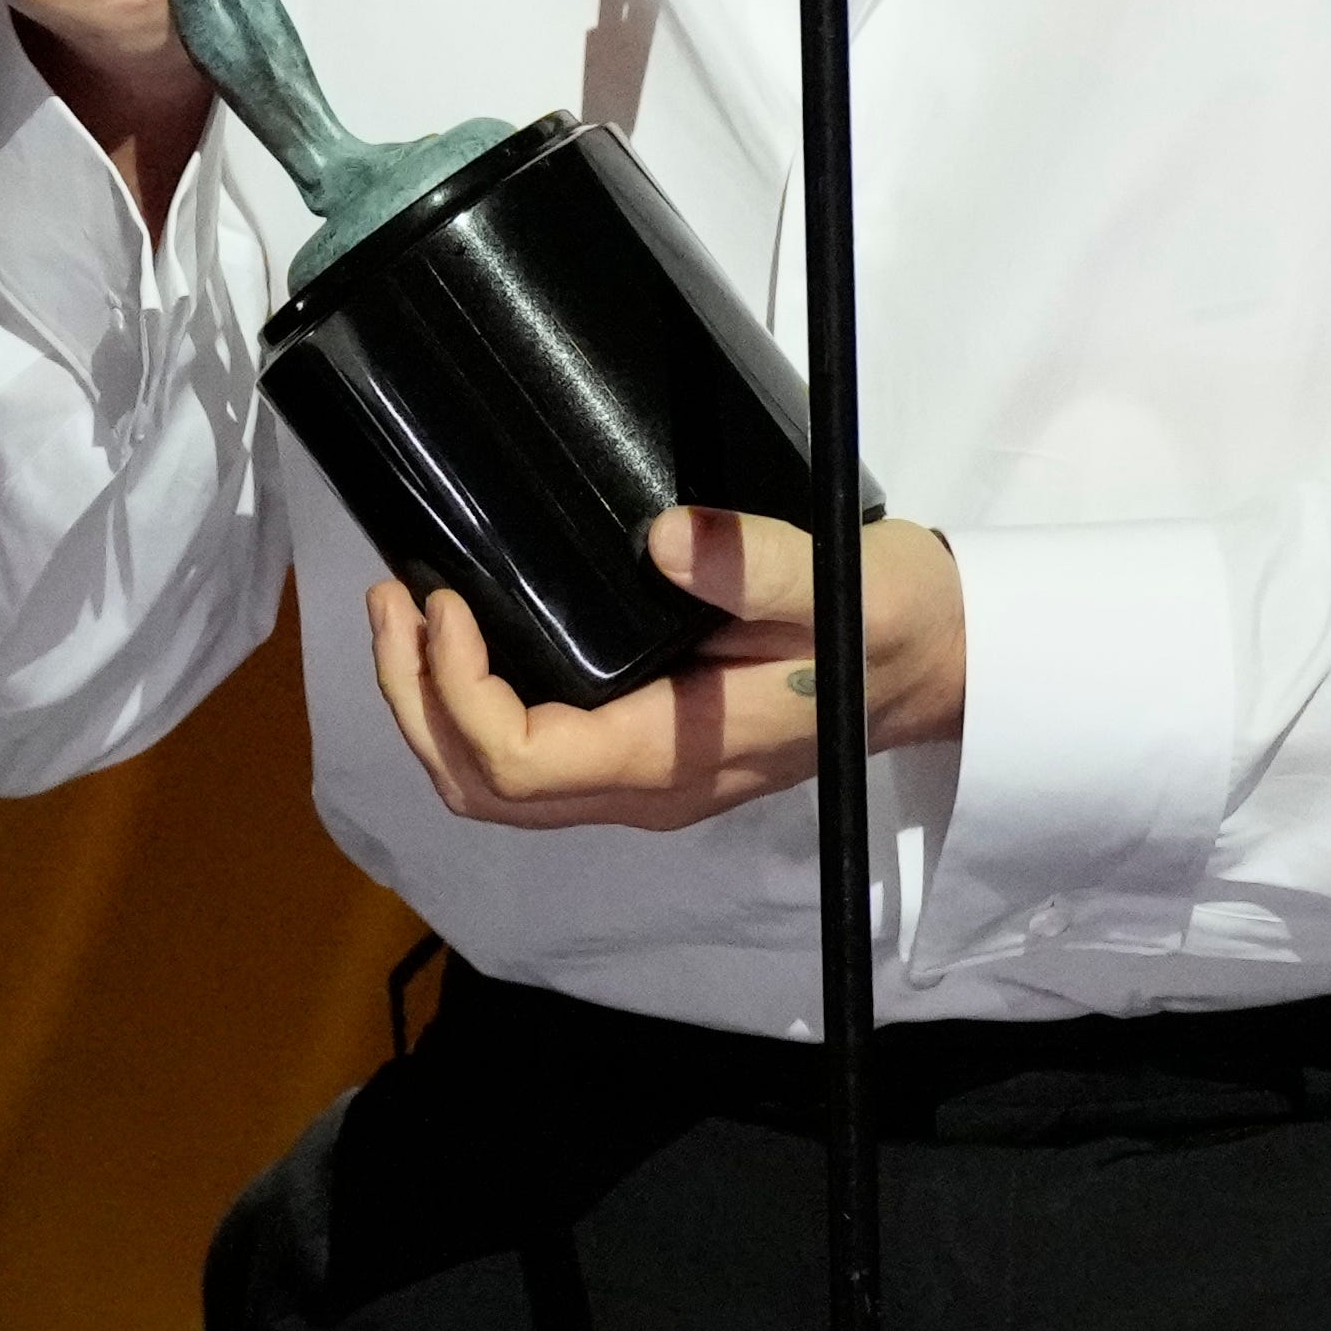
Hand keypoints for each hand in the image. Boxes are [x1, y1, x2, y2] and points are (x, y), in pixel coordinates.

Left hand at [366, 508, 965, 830]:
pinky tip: (467, 638)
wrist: (938, 665)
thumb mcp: (838, 582)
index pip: (520, 762)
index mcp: (675, 756)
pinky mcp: (644, 754)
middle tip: (392, 601)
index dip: (457, 691)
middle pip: (485, 789)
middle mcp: (644, 789)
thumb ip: (759, 566)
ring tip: (405, 612)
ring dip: (433, 707)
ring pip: (498, 788)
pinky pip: (530, 761)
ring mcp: (642, 782)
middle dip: (415, 702)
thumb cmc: (889, 622)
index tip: (448, 599)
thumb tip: (671, 541)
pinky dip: (473, 707)